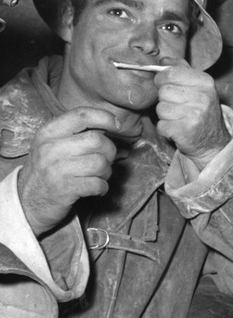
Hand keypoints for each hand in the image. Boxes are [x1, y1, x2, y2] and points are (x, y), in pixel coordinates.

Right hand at [17, 108, 119, 236]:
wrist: (27, 202)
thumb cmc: (49, 170)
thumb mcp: (56, 147)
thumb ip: (82, 136)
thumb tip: (120, 133)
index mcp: (48, 132)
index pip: (82, 115)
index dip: (105, 117)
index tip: (118, 126)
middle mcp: (50, 148)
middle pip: (97, 140)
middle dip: (110, 151)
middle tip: (106, 160)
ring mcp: (55, 169)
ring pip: (100, 163)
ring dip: (107, 172)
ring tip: (100, 176)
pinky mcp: (63, 189)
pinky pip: (97, 184)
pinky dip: (103, 187)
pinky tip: (97, 188)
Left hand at [154, 59, 229, 167]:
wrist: (213, 140)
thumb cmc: (202, 110)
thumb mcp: (198, 86)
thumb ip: (181, 70)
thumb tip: (163, 60)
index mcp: (205, 82)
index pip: (171, 73)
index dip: (162, 79)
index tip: (166, 85)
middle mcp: (203, 97)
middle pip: (163, 91)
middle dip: (165, 99)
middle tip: (177, 105)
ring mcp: (195, 115)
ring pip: (161, 108)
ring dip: (165, 115)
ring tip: (179, 117)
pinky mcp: (185, 131)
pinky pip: (161, 125)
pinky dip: (166, 128)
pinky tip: (177, 128)